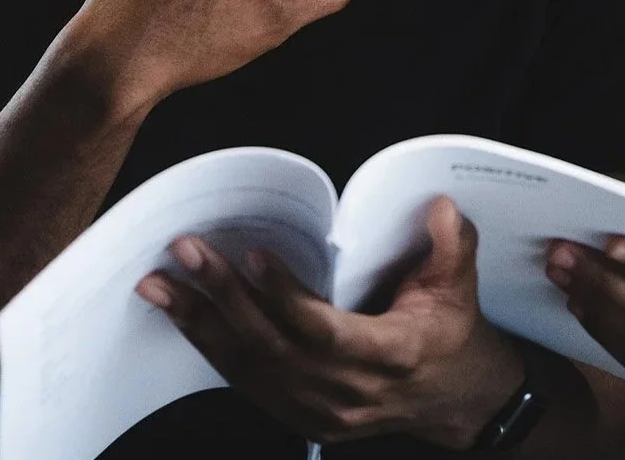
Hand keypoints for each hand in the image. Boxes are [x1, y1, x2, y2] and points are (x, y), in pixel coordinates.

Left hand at [136, 196, 528, 448]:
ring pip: (250, 370)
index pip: (325, 332)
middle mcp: (348, 392)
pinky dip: (212, 348)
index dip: (285, 298)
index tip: (253, 257)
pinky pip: (248, 383)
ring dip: (201, 324)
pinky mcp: (302, 417)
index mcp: (391, 356)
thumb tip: (439, 206)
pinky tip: (184, 318)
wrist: (458, 402)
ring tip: (162, 285)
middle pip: (273, 349)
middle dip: (223, 298)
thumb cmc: (454, 337)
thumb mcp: (462, 287)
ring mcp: (321, 412)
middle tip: (188, 254)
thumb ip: (453, 245)